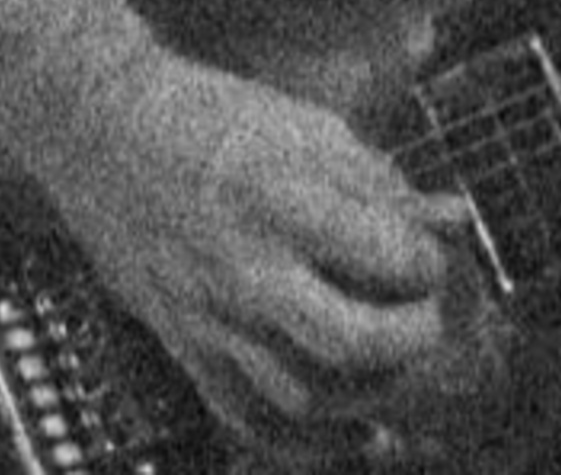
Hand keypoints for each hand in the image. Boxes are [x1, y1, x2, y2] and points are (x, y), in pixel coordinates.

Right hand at [34, 51, 470, 460]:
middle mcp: (249, 270)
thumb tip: (454, 218)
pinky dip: (305, 440)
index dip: (428, 264)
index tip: (435, 257)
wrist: (105, 134)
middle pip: (349, 342)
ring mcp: (211, 316)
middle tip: (430, 320)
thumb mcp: (311, 129)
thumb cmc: (217, 120)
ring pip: (301, 394)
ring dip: (368, 395)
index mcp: (288, 202)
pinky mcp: (183, 344)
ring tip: (401, 369)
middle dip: (409, 340)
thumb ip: (383, 184)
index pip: (385, 257)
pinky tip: (355, 437)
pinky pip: (245, 416)